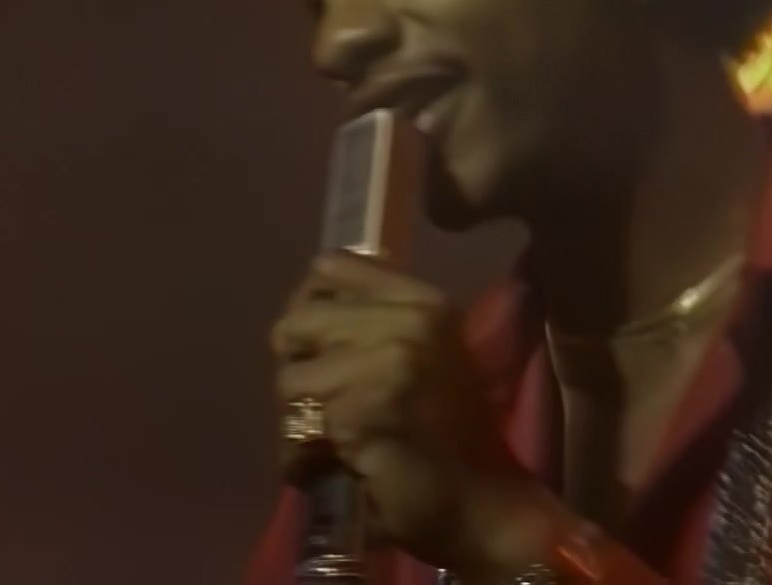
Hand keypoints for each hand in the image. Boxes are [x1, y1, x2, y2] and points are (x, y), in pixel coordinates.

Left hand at [269, 253, 556, 576]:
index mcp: (423, 300)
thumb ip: (373, 323)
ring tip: (334, 444)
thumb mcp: (423, 353)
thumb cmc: (449, 434)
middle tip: (329, 407)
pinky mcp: (362, 412)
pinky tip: (335, 466)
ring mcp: (387, 364)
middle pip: (297, 324)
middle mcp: (408, 321)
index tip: (318, 345)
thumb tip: (304, 305)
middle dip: (300, 370)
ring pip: (290, 379)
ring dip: (299, 420)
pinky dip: (302, 456)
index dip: (308, 307)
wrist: (481, 503)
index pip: (328, 269)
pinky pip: (296, 427)